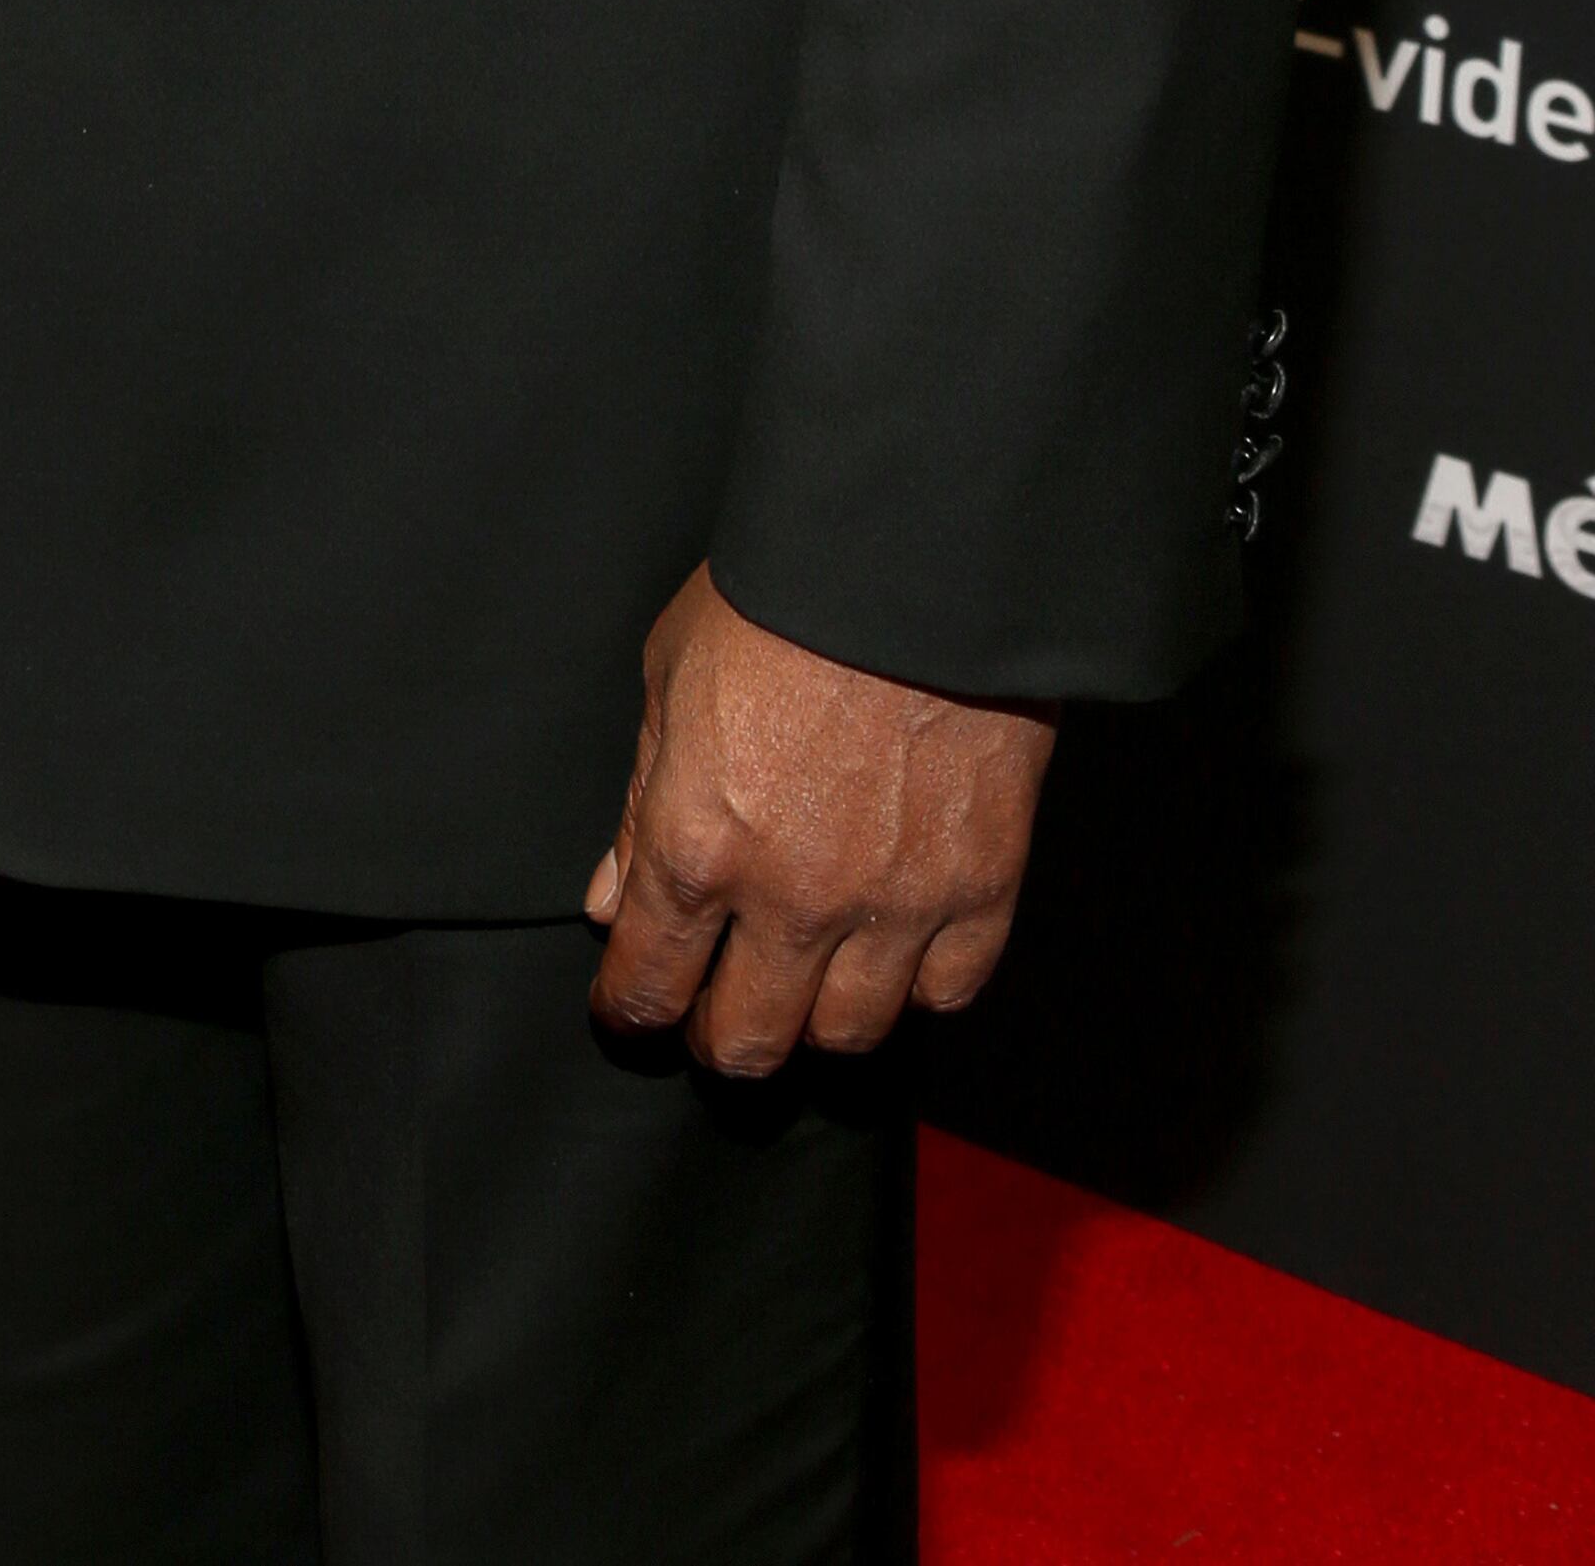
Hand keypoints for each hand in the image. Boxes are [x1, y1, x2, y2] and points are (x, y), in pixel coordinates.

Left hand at [584, 565, 1055, 1072]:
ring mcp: (893, 904)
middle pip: (747, 1041)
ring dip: (818, 1018)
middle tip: (720, 1008)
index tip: (633, 1004)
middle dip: (719, 1035)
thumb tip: (613, 899)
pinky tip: (896, 948)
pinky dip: (918, 984)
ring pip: (847, 1036)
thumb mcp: (671, 673)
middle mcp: (790, 897)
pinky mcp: (981, 888)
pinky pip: (946, 992)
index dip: (630, 1007)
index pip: (647, 984)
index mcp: (696, 842)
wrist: (916, 553)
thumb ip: (641, 803)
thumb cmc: (781, 594)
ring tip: (811, 980)